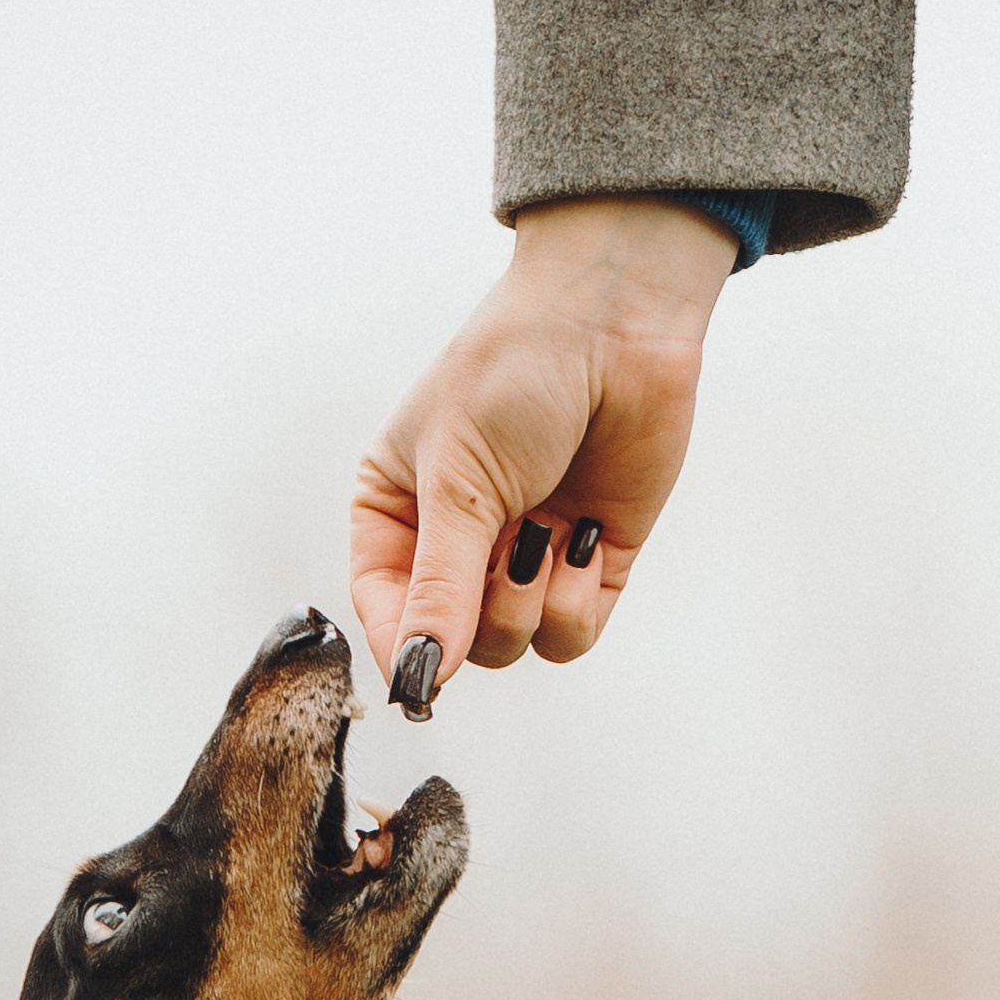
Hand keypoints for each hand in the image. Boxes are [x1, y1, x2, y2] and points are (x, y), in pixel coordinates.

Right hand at [350, 197, 733, 703]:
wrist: (616, 319)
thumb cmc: (513, 372)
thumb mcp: (456, 481)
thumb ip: (439, 587)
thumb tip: (419, 675)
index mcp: (397, 510)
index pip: (382, 609)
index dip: (401, 648)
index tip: (420, 679)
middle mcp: (458, 540)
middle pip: (452, 642)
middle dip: (478, 613)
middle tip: (501, 553)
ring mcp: (524, 552)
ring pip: (511, 646)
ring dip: (526, 608)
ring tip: (543, 536)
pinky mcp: (587, 560)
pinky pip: (568, 633)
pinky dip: (573, 603)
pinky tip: (580, 538)